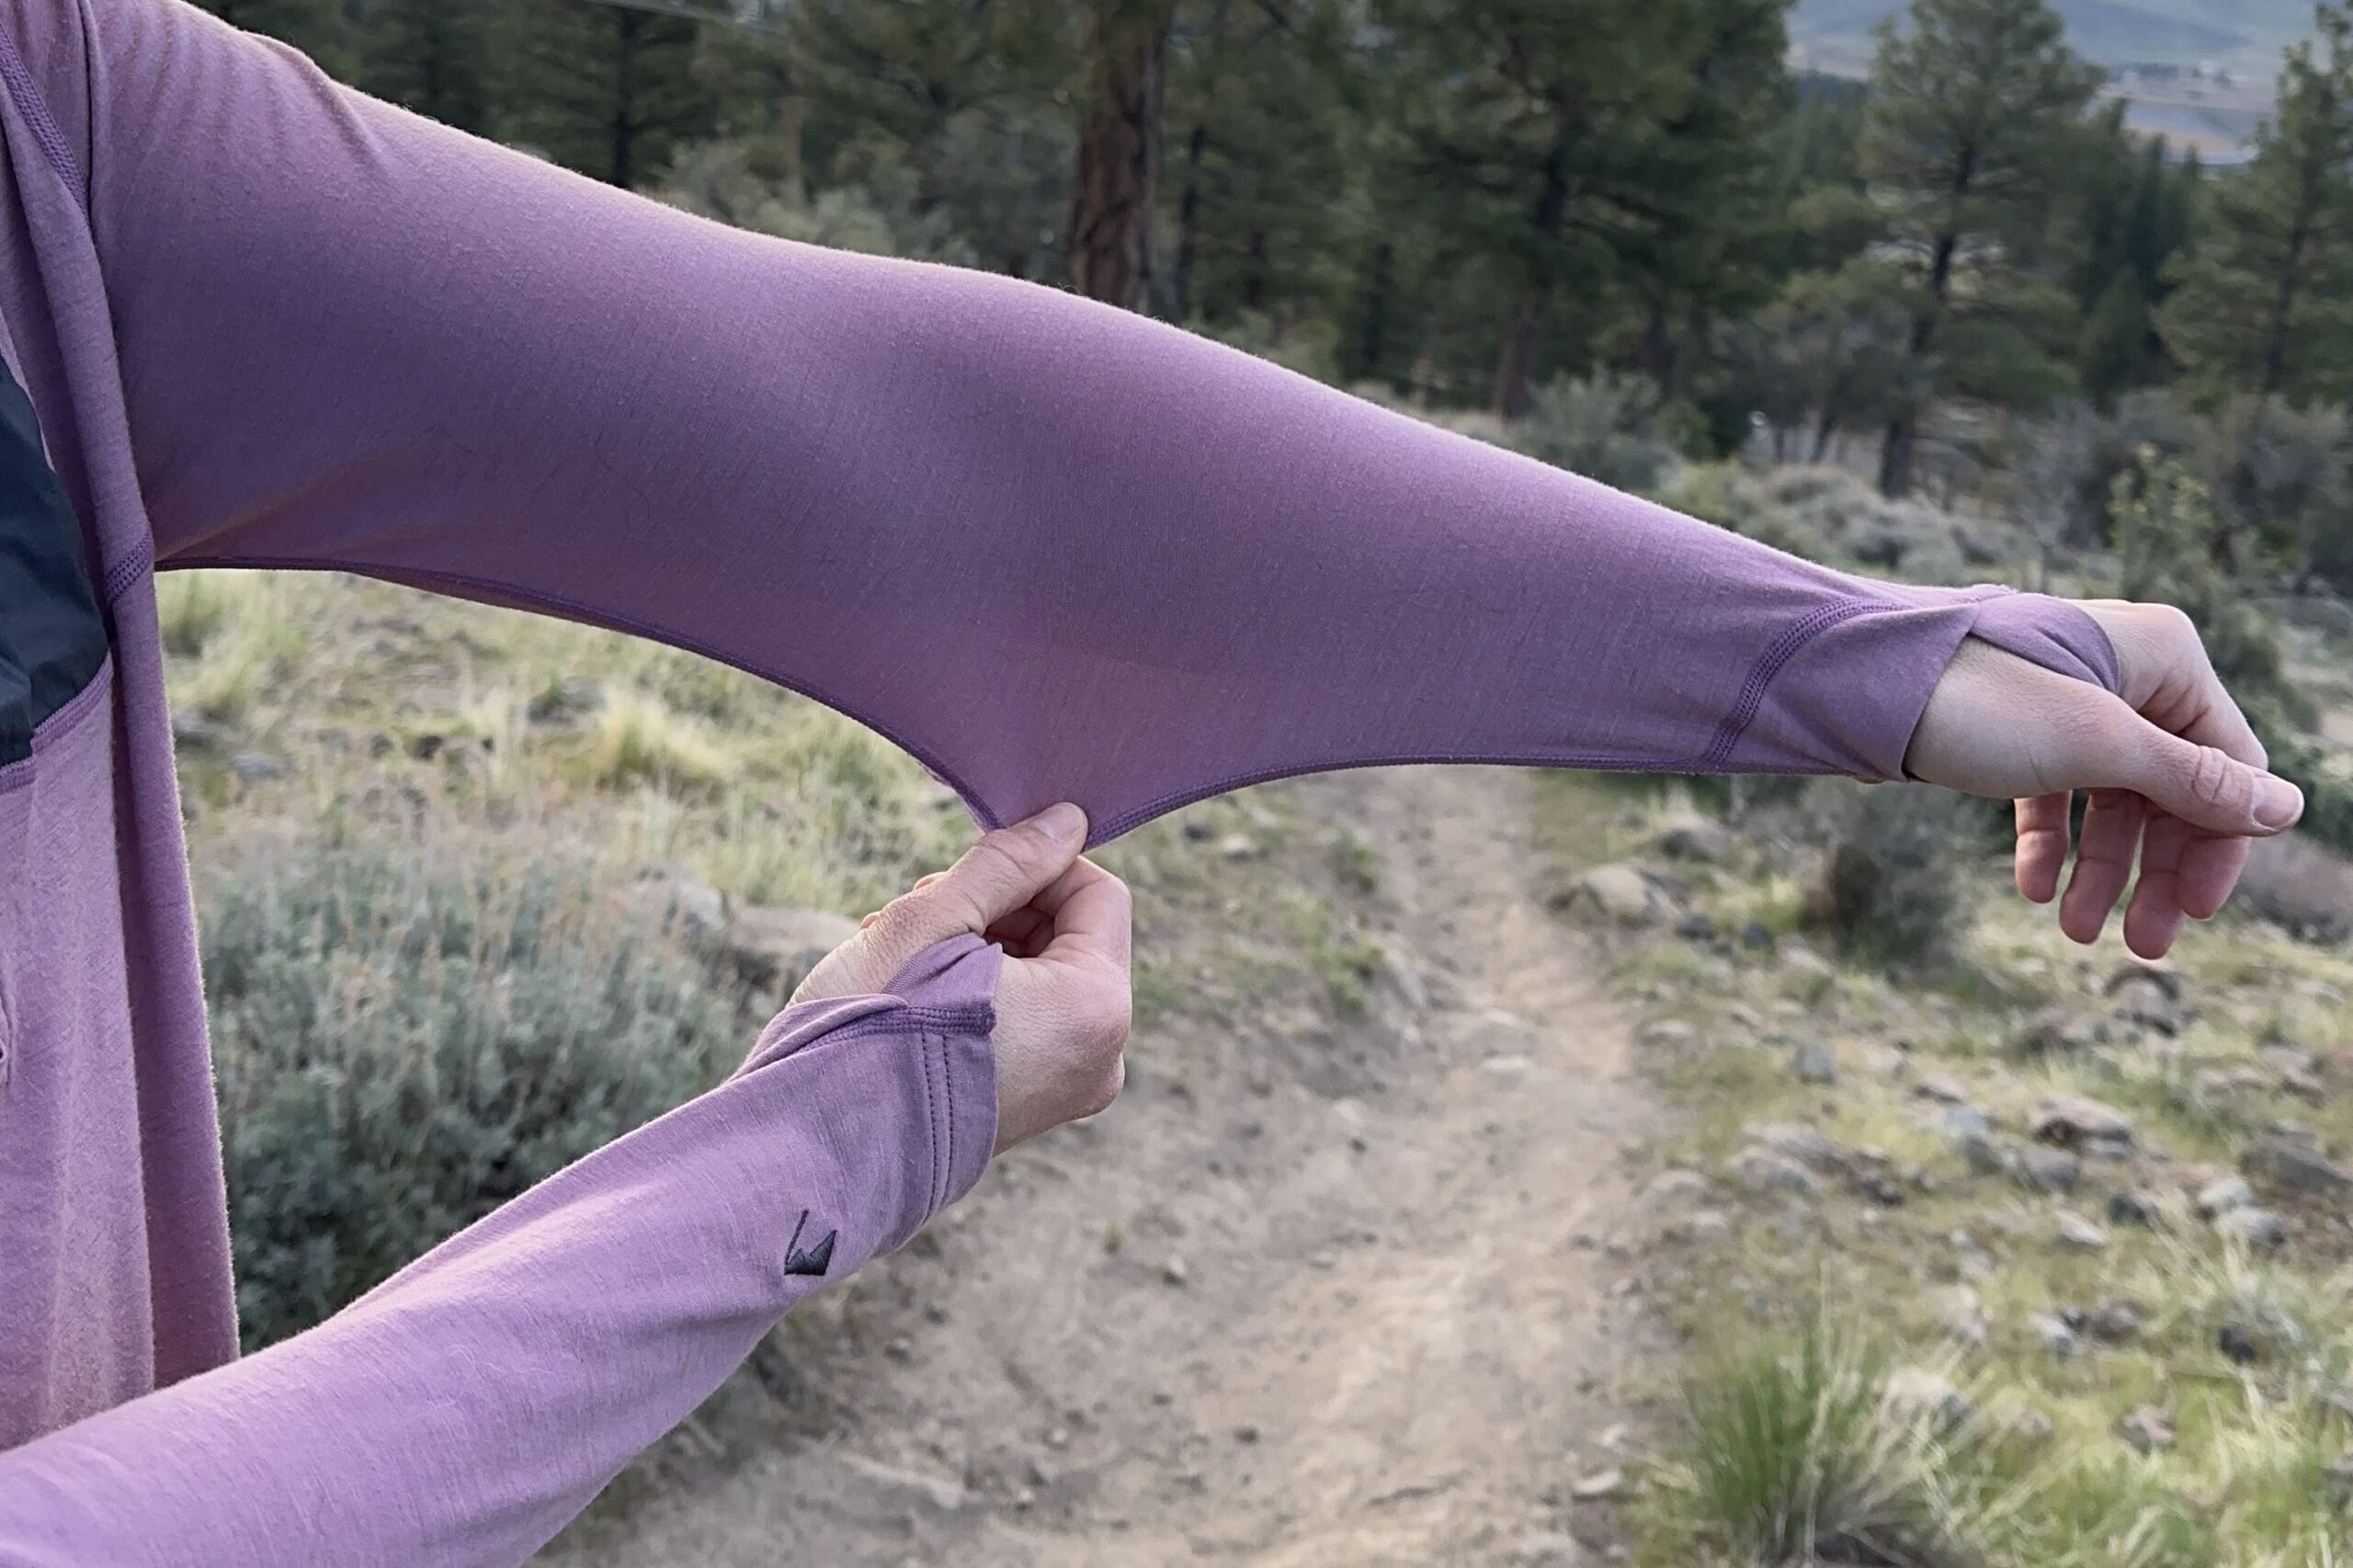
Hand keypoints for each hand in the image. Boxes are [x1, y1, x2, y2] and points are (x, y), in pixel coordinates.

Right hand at [791, 804, 1131, 1151]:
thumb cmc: (872, 1027)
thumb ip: (1009, 863)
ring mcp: (1067, 1091)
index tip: (962, 876)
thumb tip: (1068, 821)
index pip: (1097, 894)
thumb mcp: (935, 919)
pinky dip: (976, 995)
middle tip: (914, 915)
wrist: (816, 1149)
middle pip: (1069, 937)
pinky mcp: (1030, 1110)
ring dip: (975, 948)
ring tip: (897, 955)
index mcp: (1096, 1007)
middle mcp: (1101, 1057)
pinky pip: (1025, 1024)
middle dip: (996, 911)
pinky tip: (909, 994)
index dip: (1032, 868)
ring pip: (1041, 977)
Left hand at [1907, 601, 2303, 959]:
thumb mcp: (2097, 746)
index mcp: (2168, 658)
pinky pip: (2054, 794)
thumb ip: (2191, 783)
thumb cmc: (1982, 700)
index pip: (2228, 766)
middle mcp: (2128, 673)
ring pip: (2110, 802)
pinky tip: (2035, 891)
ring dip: (2101, 870)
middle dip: (2154, 872)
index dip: (2217, 844)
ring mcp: (2071, 701)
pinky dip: (2050, 843)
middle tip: (2143, 945)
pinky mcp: (2018, 729)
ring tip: (2075, 931)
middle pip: (2171, 792)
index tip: (2195, 911)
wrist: (1858, 682)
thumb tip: (2285, 810)